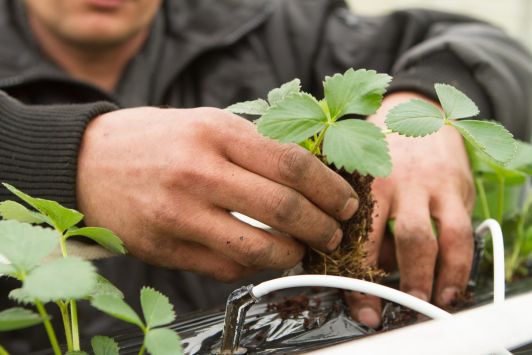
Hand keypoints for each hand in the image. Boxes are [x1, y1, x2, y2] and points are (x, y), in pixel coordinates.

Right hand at [76, 107, 357, 280]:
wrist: (87, 162)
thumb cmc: (155, 140)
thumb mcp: (205, 123)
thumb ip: (253, 146)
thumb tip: (309, 175)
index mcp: (214, 132)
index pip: (291, 164)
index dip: (329, 188)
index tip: (347, 202)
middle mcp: (198, 172)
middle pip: (283, 208)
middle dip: (323, 226)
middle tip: (334, 232)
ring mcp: (179, 214)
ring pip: (258, 247)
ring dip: (293, 254)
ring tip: (302, 249)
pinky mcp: (165, 248)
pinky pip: (226, 266)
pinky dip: (254, 265)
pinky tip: (261, 256)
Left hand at [346, 93, 474, 326]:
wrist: (413, 110)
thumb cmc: (378, 151)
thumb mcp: (358, 174)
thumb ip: (359, 216)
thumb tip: (365, 266)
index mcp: (367, 182)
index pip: (362, 238)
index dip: (361, 279)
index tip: (363, 307)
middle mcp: (400, 183)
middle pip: (405, 237)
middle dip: (406, 281)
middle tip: (400, 309)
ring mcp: (431, 185)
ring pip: (438, 236)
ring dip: (436, 277)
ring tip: (430, 303)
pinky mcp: (456, 186)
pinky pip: (462, 230)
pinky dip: (460, 263)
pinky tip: (453, 283)